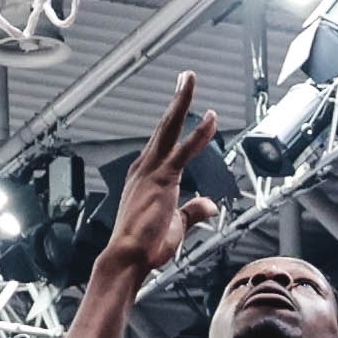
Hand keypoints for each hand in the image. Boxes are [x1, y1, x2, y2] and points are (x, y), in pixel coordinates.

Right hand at [100, 72, 221, 281]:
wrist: (127, 259)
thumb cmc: (145, 248)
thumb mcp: (176, 226)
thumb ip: (193, 212)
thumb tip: (210, 204)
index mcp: (145, 177)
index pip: (162, 142)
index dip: (174, 122)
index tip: (181, 106)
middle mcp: (144, 168)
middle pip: (164, 126)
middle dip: (176, 101)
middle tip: (185, 78)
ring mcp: (151, 172)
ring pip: (169, 128)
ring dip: (181, 102)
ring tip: (189, 79)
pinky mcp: (163, 180)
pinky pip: (183, 151)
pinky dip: (198, 134)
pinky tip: (211, 118)